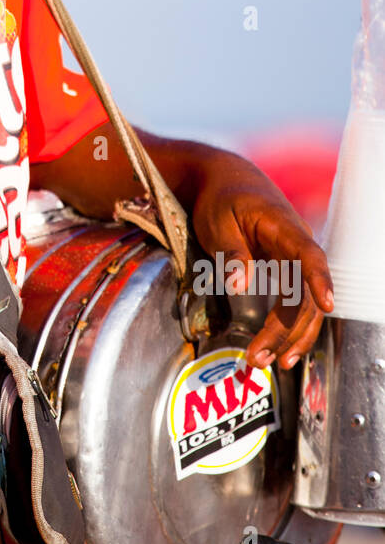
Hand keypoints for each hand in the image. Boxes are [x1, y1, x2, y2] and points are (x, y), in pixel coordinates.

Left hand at [188, 155, 333, 371]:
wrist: (226, 181)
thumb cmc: (221, 198)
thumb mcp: (217, 220)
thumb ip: (231, 252)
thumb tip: (239, 286)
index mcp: (282, 226)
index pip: (309, 254)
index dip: (319, 280)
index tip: (326, 305)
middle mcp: (296, 245)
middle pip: (304, 293)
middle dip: (286, 330)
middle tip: (259, 357)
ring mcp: (295, 259)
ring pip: (304, 305)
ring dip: (290, 336)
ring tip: (268, 362)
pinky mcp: (288, 270)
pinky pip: (296, 303)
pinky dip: (288, 328)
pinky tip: (279, 351)